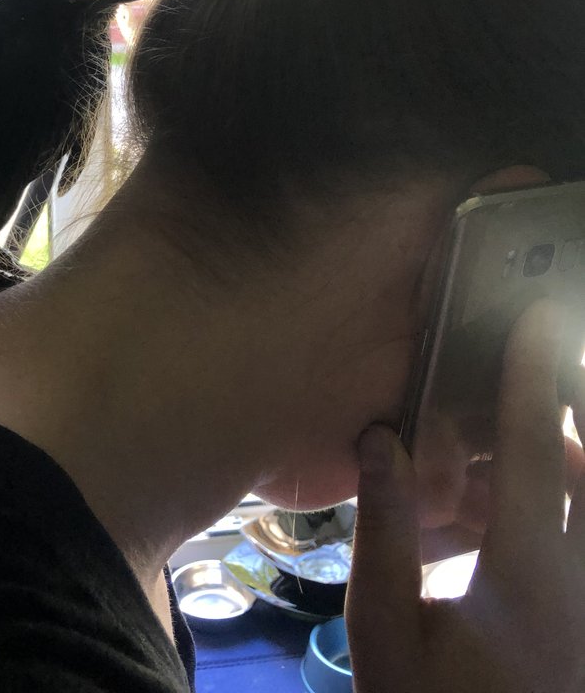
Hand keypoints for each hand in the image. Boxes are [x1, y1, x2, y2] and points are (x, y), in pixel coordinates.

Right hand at [346, 299, 584, 692]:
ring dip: (561, 464)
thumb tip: (383, 439)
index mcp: (532, 577)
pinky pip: (582, 544)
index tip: (536, 316)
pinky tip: (501, 525)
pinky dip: (558, 510)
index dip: (532, 379)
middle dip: (563, 416)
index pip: (537, 451)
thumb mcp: (384, 631)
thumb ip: (386, 529)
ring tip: (506, 449)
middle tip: (527, 379)